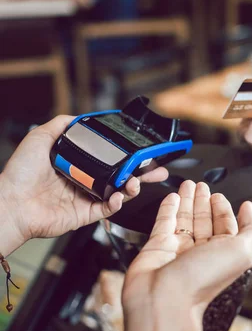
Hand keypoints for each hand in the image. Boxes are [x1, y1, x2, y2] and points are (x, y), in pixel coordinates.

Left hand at [0, 115, 168, 253]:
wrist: (11, 203)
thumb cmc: (20, 174)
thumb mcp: (40, 138)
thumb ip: (61, 125)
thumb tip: (80, 116)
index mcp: (78, 164)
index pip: (110, 158)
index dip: (128, 155)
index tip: (143, 151)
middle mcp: (84, 180)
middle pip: (121, 176)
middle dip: (142, 173)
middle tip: (158, 170)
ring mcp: (86, 198)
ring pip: (119, 192)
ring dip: (133, 187)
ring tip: (137, 182)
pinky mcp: (85, 214)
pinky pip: (108, 209)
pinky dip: (118, 203)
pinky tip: (119, 195)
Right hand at [122, 181, 251, 330]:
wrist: (165, 299)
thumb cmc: (203, 279)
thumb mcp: (242, 251)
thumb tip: (250, 210)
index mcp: (224, 253)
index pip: (227, 226)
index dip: (224, 210)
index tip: (220, 196)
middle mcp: (202, 252)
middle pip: (205, 220)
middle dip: (204, 202)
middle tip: (202, 185)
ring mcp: (179, 249)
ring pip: (185, 219)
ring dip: (188, 201)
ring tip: (188, 184)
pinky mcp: (157, 247)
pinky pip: (164, 223)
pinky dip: (169, 209)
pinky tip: (173, 197)